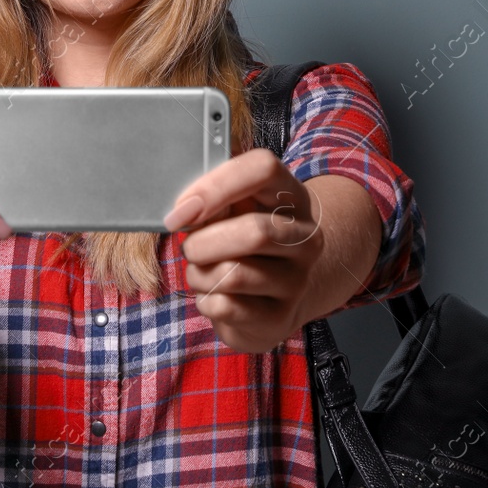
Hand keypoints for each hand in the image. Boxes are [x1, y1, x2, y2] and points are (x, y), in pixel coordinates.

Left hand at [164, 147, 324, 353]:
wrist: (274, 298)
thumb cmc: (240, 244)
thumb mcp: (233, 213)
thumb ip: (213, 201)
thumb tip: (184, 210)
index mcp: (290, 198)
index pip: (263, 169)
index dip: (215, 186)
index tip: (182, 209)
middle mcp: (305, 238)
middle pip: (254, 232)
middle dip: (203, 242)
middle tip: (189, 248)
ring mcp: (297, 281)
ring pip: (234, 275)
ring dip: (199, 274)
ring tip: (200, 272)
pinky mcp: (280, 318)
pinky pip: (226, 306)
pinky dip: (205, 300)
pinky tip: (212, 295)